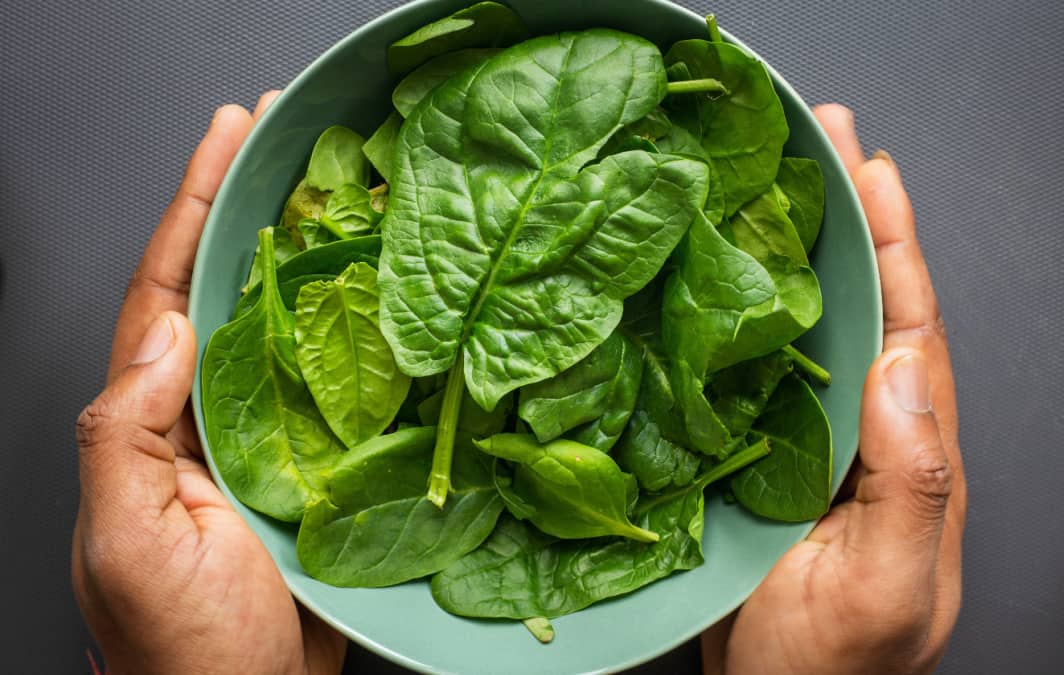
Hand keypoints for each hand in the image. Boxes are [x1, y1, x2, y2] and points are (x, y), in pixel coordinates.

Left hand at [71, 93, 346, 674]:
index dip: (193, 208)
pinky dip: (358, 330)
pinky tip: (385, 294)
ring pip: (287, 326)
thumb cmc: (181, 647)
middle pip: (228, 287)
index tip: (229, 139)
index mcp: (152, 420)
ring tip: (342, 190)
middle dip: (250, 206)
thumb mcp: (125, 542)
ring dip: (311, 255)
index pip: (166, 291)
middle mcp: (206, 413)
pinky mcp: (317, 463)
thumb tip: (163, 333)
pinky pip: (337, 381)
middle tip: (289, 136)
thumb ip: (124, 437)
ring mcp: (265, 436)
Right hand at [703, 105, 966, 673]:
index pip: (910, 325)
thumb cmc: (832, 669)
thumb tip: (906, 369)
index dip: (893, 242)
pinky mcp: (755, 454)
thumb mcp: (888, 588)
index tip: (869, 169)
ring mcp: (808, 440)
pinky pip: (751, 368)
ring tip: (768, 181)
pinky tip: (713, 275)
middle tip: (820, 139)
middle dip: (847, 217)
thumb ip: (915, 486)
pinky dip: (738, 312)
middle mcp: (864, 430)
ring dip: (792, 251)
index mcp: (911, 451)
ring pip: (807, 326)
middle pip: (863, 303)